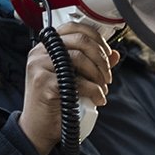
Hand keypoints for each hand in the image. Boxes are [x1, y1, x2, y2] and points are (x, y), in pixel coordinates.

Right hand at [21, 24, 118, 154]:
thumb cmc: (56, 102)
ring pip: (80, 58)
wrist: (39, 127)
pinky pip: (78, 81)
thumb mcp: (76, 78)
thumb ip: (93, 64)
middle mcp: (40, 52)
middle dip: (101, 59)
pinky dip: (94, 91)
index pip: (74, 27)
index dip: (96, 38)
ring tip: (102, 88)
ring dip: (98, 75)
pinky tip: (97, 99)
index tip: (107, 53)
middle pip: (80, 40)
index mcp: (48, 46)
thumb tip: (115, 54)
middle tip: (107, 76)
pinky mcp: (44, 82)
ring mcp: (39, 66)